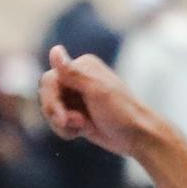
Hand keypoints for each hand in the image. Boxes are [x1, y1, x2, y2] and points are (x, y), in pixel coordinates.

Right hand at [38, 47, 165, 161]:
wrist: (139, 138)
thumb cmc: (122, 112)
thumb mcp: (97, 91)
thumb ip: (73, 73)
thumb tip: (54, 50)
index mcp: (82, 67)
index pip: (50, 79)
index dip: (50, 99)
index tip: (62, 117)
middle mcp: (77, 79)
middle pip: (47, 95)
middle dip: (55, 113)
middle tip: (72, 124)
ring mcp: (77, 97)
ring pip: (51, 110)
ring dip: (62, 124)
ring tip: (82, 127)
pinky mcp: (77, 114)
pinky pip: (58, 122)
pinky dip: (66, 130)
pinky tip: (82, 132)